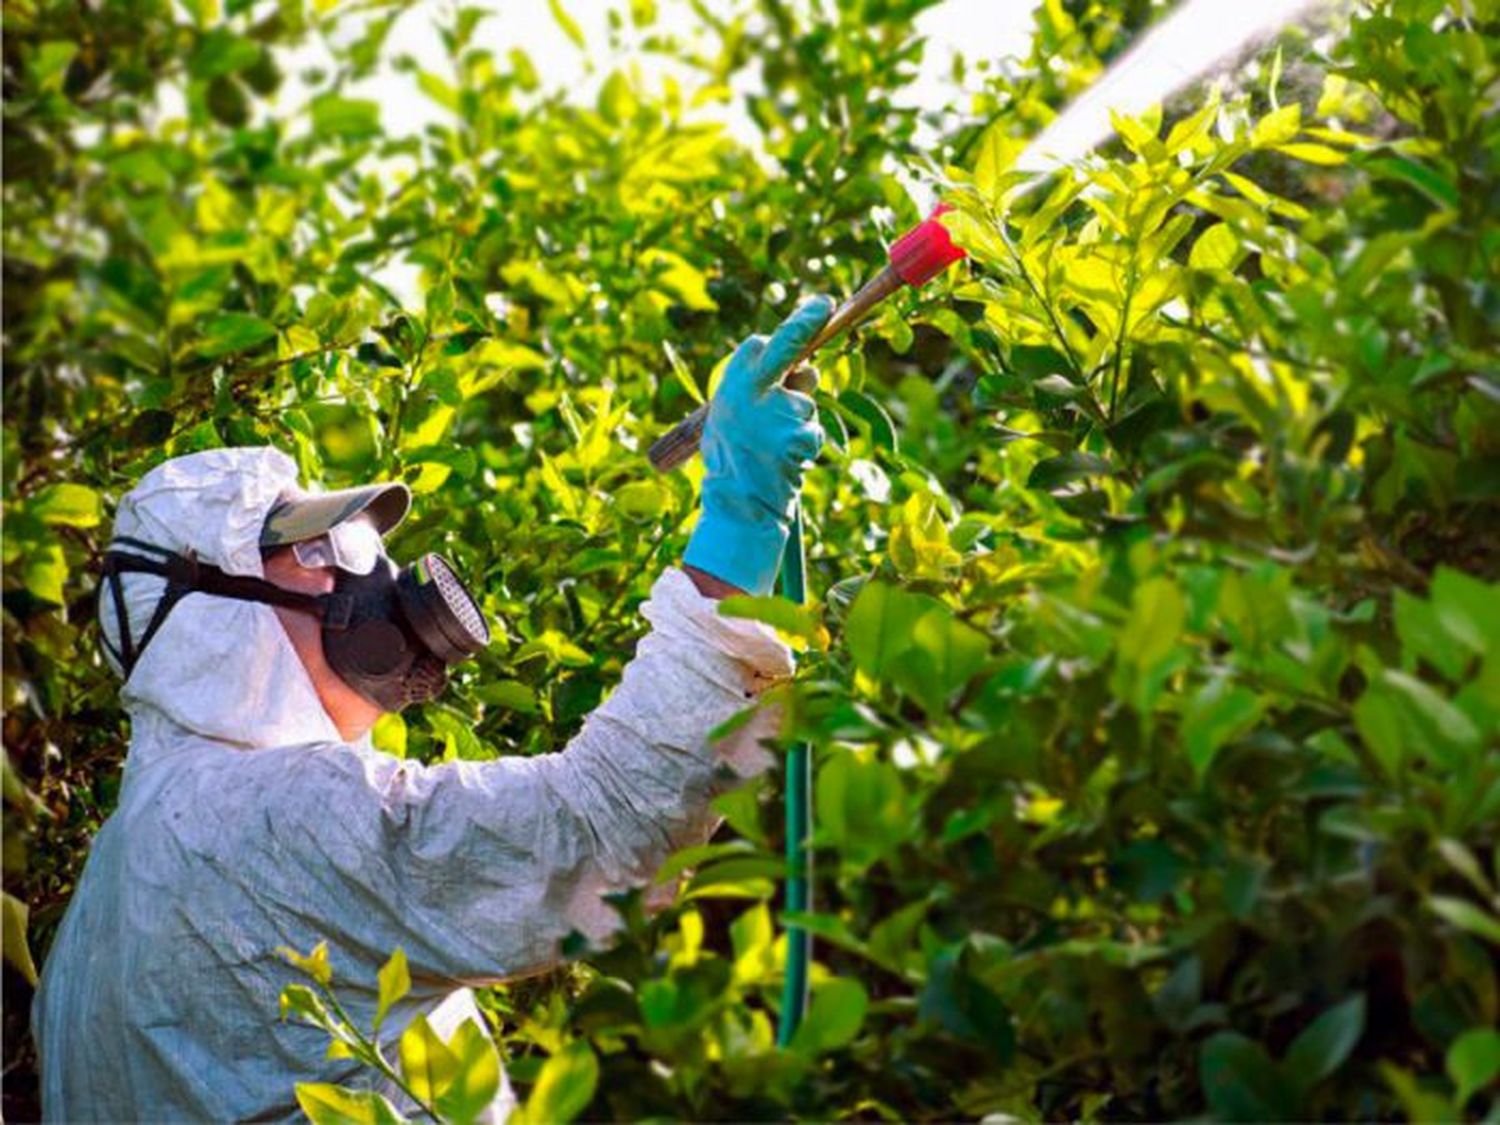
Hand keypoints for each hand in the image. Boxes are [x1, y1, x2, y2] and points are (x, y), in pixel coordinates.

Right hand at [683, 296, 832, 595]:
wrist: (736, 505)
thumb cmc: (734, 461)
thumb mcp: (731, 418)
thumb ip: (757, 392)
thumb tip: (802, 369)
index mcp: (731, 385)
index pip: (762, 346)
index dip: (791, 334)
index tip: (819, 309)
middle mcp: (751, 391)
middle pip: (787, 347)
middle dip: (806, 321)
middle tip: (825, 304)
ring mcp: (777, 412)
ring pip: (805, 402)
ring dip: (799, 421)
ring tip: (774, 448)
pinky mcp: (799, 436)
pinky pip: (813, 431)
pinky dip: (806, 444)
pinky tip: (785, 460)